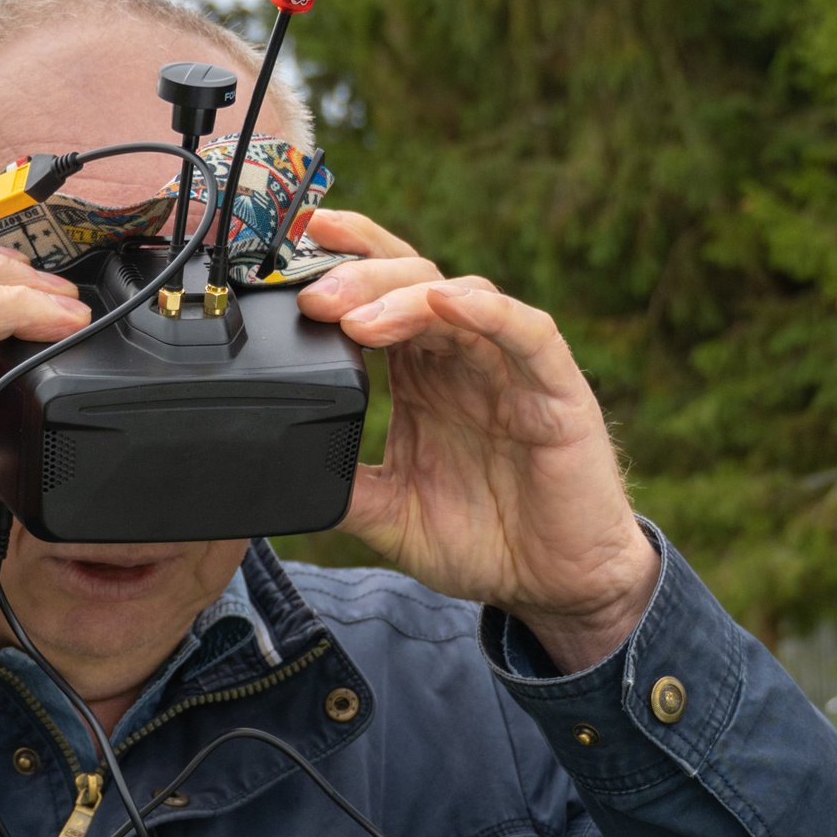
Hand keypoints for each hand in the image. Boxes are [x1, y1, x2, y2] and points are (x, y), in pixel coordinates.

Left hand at [296, 210, 659, 672]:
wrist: (557, 585)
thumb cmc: (486, 541)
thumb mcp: (391, 515)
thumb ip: (345, 485)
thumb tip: (279, 471)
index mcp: (422, 377)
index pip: (378, 297)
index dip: (339, 264)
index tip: (286, 251)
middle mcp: (464, 360)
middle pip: (410, 283)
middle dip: (357, 280)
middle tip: (311, 298)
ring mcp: (511, 370)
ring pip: (460, 298)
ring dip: (404, 299)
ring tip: (356, 318)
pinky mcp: (556, 391)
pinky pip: (528, 334)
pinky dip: (488, 313)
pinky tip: (448, 303)